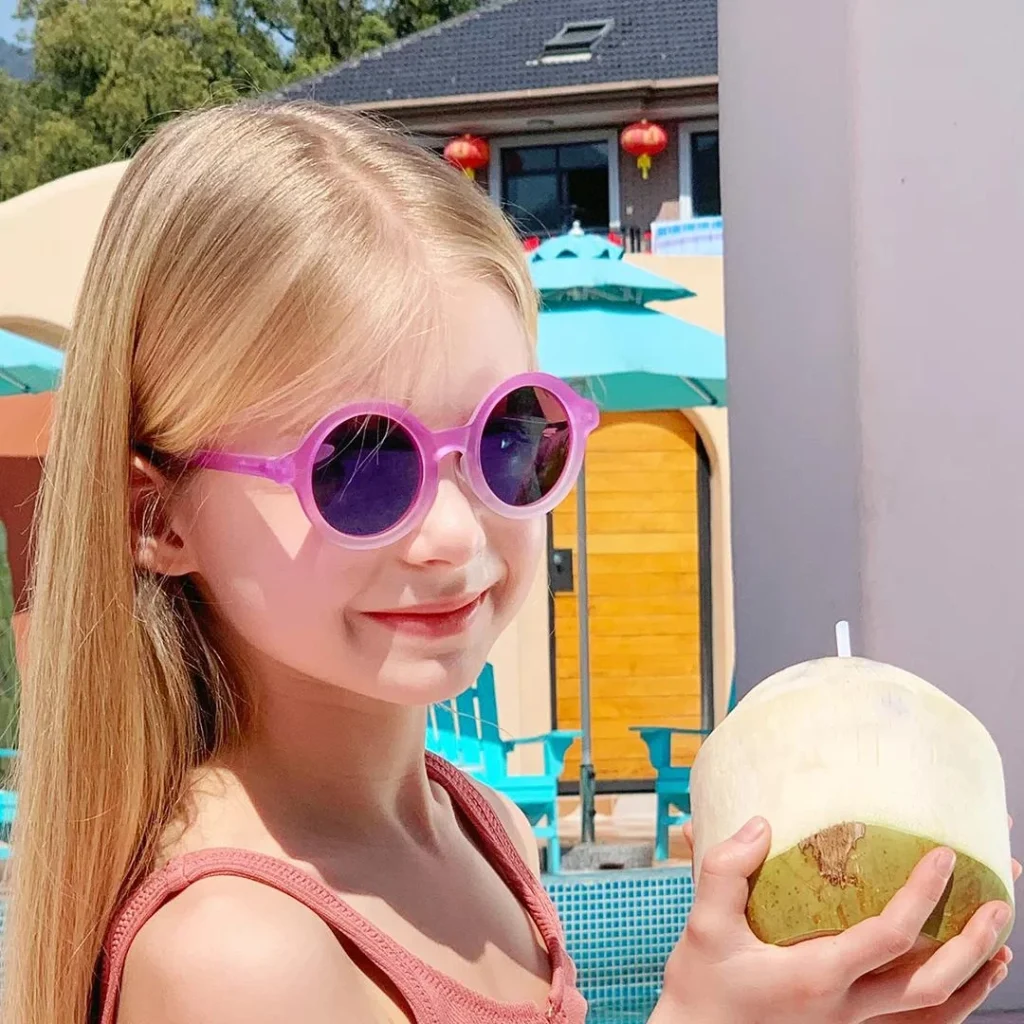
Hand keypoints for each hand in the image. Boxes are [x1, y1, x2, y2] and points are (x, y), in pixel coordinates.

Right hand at [649, 816, 1017, 1023]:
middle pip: (930, 985)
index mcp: (815, 977)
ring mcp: (849, 1023)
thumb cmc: (700, 986)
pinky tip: (963, 981)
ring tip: (1000, 941)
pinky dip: (950, 1003)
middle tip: (998, 903)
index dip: (922, 896)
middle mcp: (844, 1008)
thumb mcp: (704, 924)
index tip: (941, 857)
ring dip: (972, 977)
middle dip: (971, 944)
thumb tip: (759, 826)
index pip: (887, 937)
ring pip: (931, 1011)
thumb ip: (726, 870)